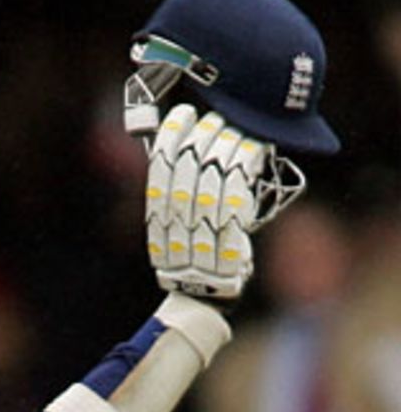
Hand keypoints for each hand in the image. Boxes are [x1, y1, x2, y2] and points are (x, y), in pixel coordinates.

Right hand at [145, 104, 267, 299]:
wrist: (205, 298)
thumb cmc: (196, 251)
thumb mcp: (178, 221)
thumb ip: (178, 189)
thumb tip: (184, 143)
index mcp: (158, 225)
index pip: (160, 174)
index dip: (170, 140)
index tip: (182, 114)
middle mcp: (175, 236)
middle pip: (187, 178)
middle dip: (202, 141)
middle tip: (214, 118)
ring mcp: (200, 246)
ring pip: (213, 187)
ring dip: (226, 152)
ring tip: (234, 129)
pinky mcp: (228, 252)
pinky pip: (237, 204)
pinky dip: (245, 174)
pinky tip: (252, 149)